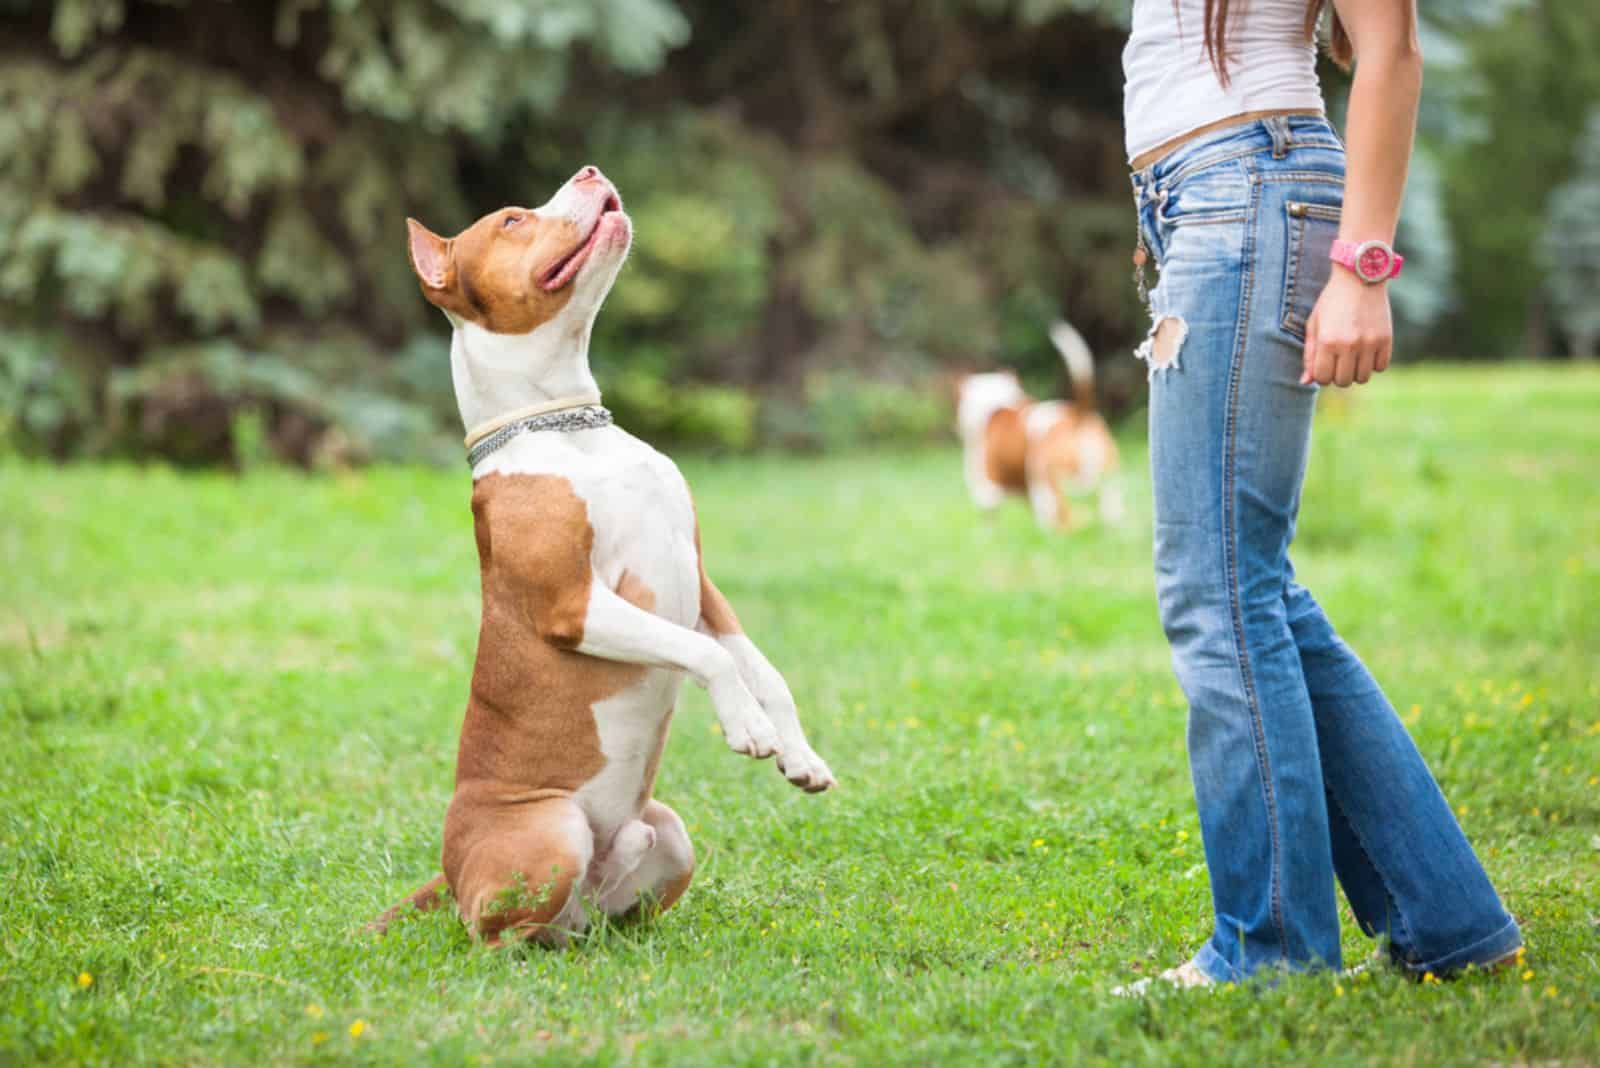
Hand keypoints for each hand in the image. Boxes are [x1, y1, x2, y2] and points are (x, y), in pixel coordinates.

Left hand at [1302, 268, 1393, 386]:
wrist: (1360, 278)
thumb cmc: (1332, 302)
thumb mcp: (1314, 325)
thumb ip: (1309, 354)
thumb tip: (1306, 382)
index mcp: (1327, 341)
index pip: (1322, 378)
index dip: (1321, 375)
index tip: (1324, 364)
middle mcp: (1349, 344)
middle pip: (1343, 382)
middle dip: (1338, 375)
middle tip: (1338, 361)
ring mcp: (1369, 342)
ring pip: (1362, 378)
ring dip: (1356, 371)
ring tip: (1353, 356)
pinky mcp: (1386, 339)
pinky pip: (1381, 367)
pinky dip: (1374, 364)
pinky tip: (1367, 351)